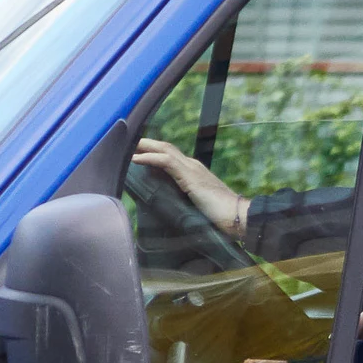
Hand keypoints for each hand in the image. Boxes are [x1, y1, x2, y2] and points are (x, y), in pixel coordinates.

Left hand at [133, 139, 248, 234]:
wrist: (237, 217)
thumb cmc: (220, 218)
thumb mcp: (196, 208)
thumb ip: (184, 203)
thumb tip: (169, 211)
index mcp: (194, 172)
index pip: (170, 156)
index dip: (153, 152)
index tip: (136, 153)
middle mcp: (192, 166)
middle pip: (165, 148)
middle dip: (145, 144)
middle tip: (126, 144)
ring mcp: (192, 168)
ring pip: (164, 149)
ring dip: (144, 146)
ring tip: (126, 147)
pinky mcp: (190, 175)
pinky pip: (165, 161)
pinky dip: (149, 158)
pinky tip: (135, 158)